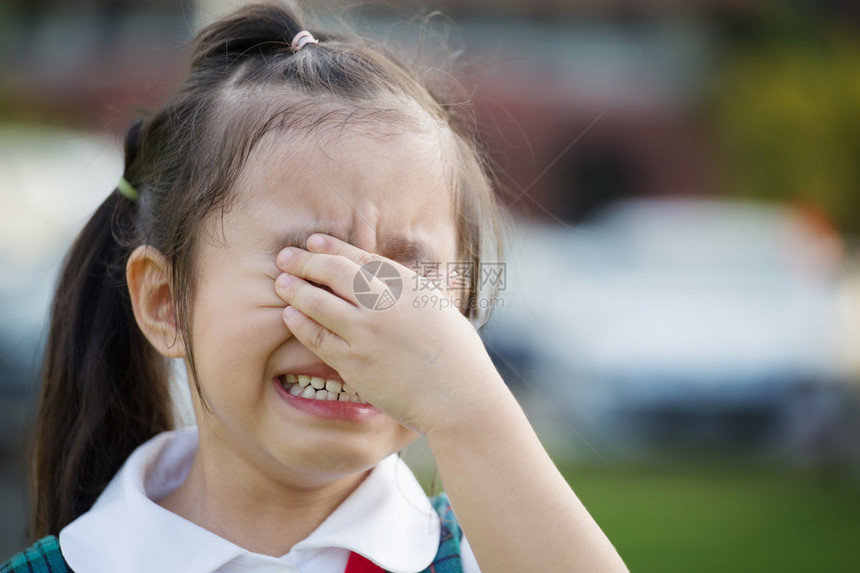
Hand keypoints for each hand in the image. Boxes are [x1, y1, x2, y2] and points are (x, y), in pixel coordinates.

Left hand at [274, 233, 502, 433]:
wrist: (458, 396)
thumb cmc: (459, 357)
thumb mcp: (441, 309)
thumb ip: (414, 293)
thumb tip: (397, 282)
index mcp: (408, 286)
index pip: (361, 258)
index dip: (332, 247)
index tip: (313, 242)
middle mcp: (385, 304)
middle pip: (334, 273)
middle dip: (305, 261)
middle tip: (285, 257)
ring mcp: (367, 333)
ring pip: (318, 302)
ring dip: (295, 288)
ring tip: (280, 282)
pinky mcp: (354, 363)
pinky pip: (317, 337)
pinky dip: (300, 323)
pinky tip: (289, 315)